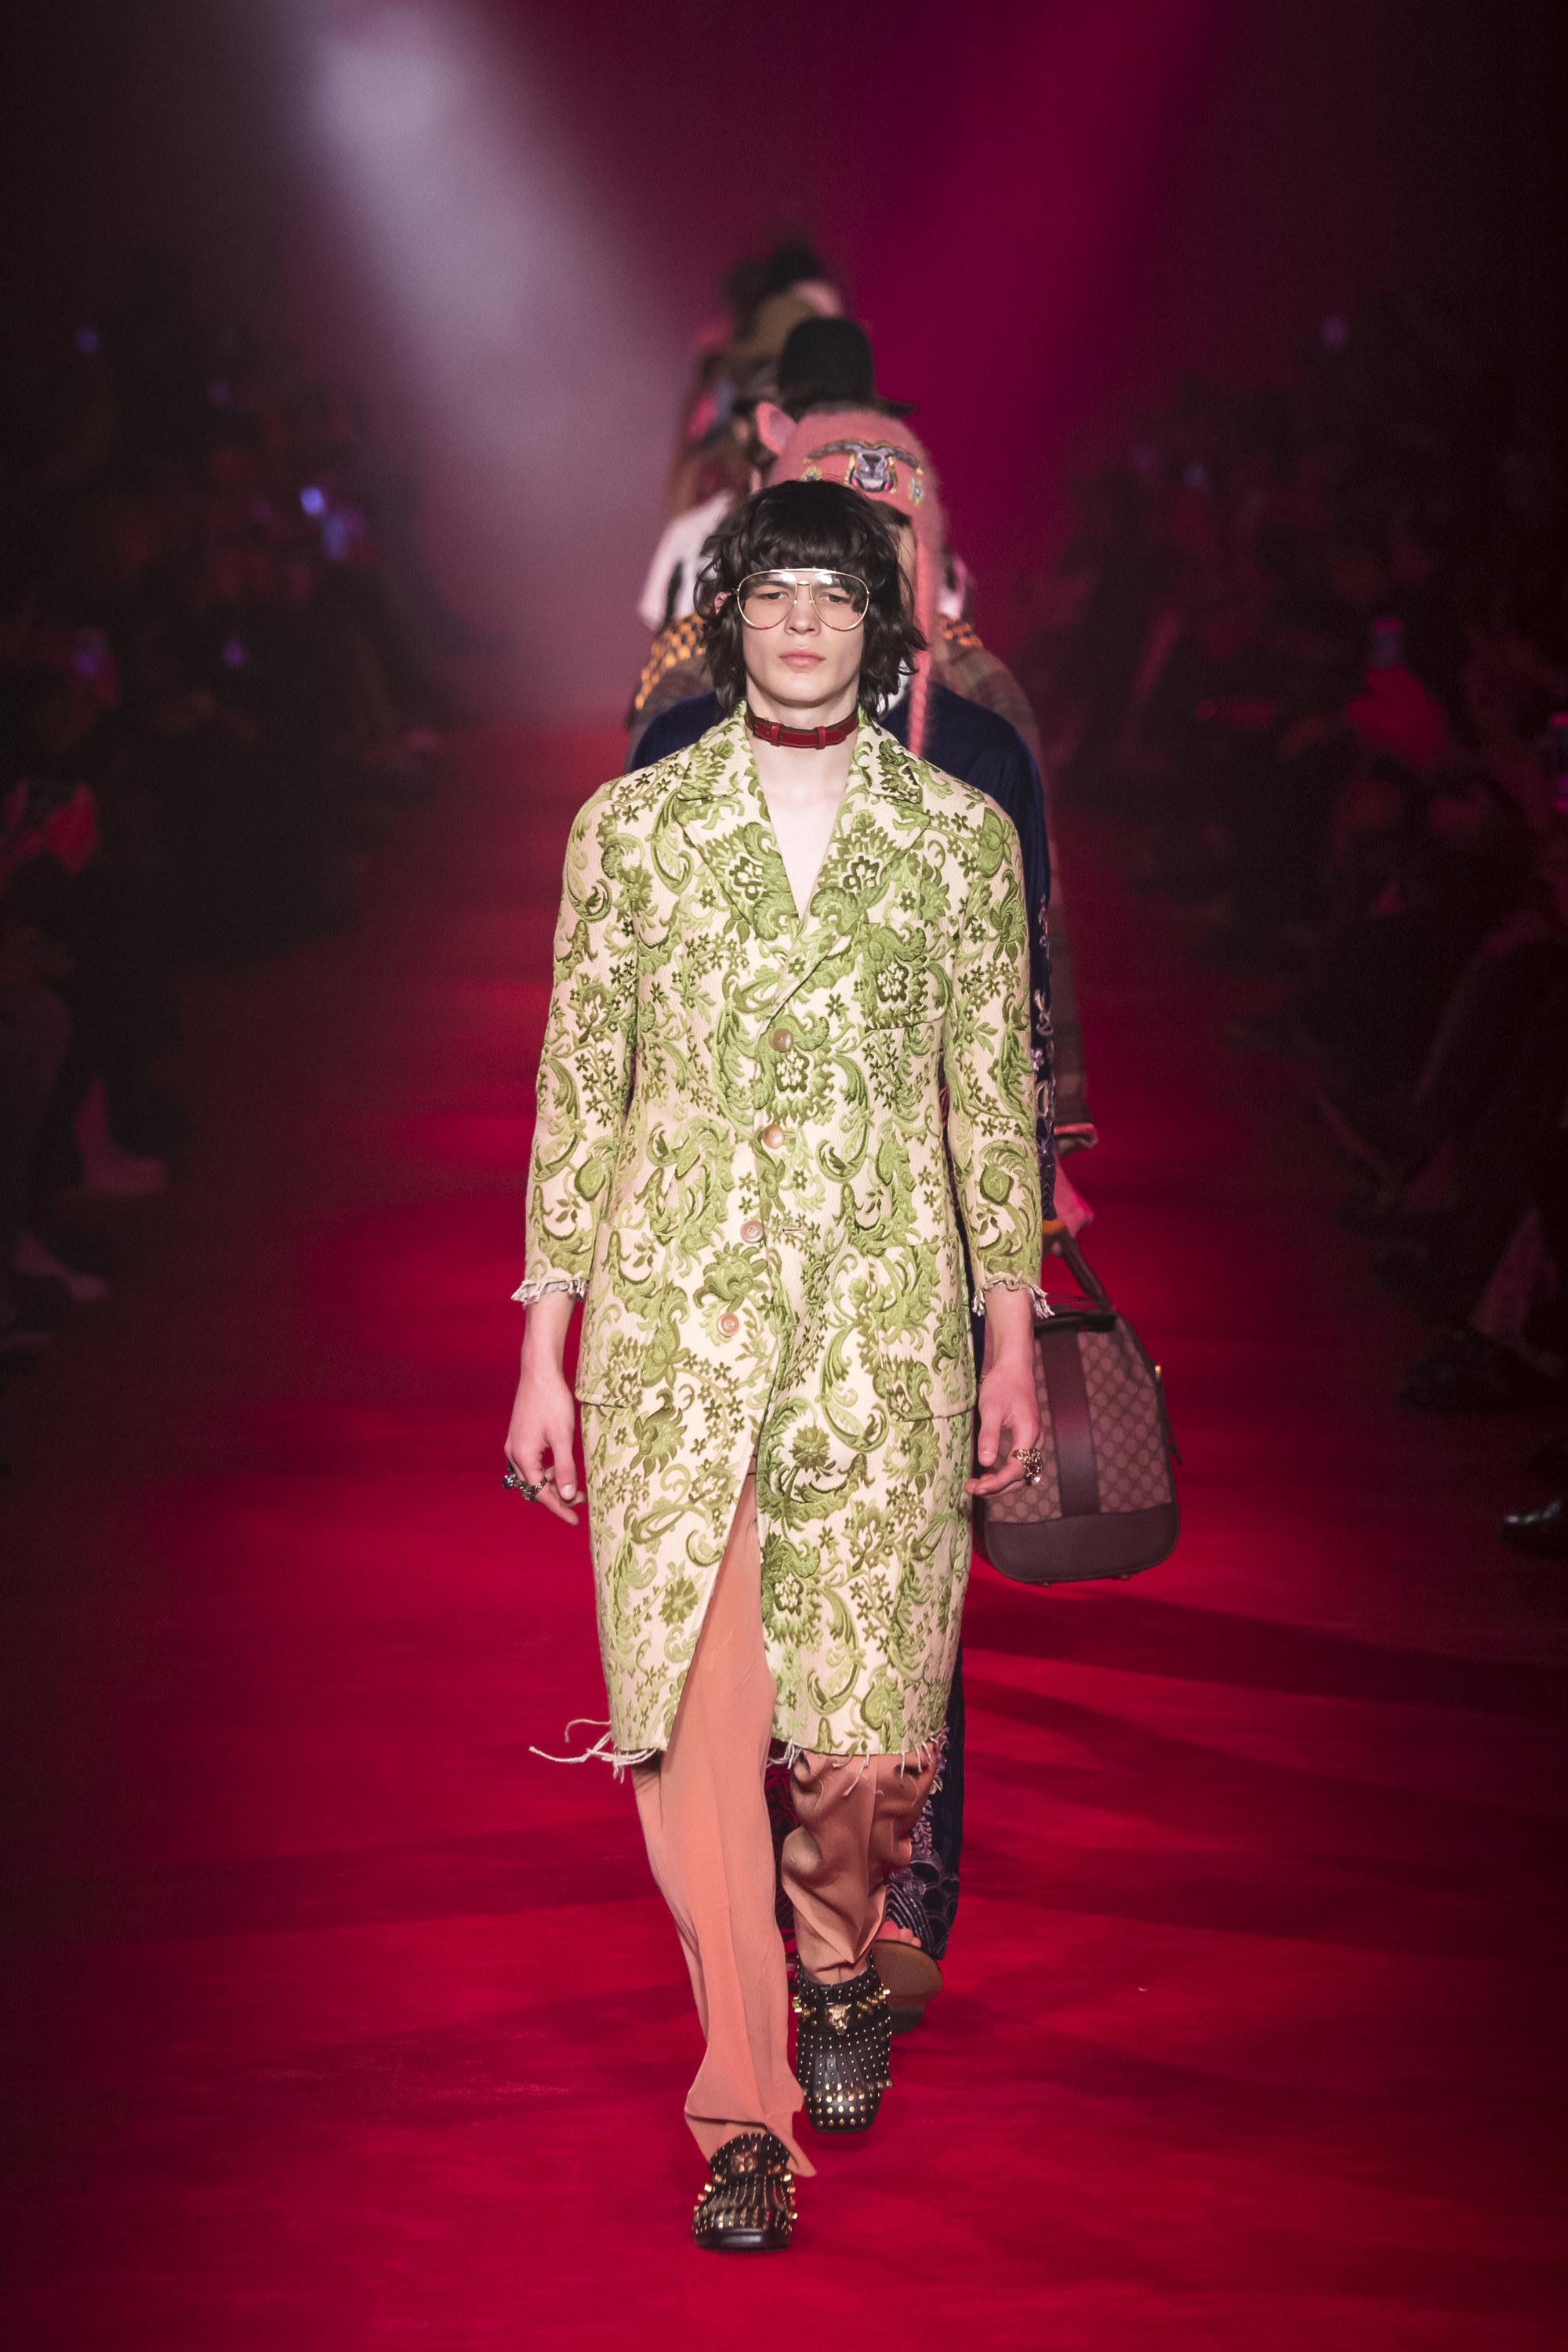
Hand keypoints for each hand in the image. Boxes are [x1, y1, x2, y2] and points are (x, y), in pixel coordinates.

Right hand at [504, 1293, 580, 1525]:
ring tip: (576, 1481)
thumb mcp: (563, 1437)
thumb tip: (569, 1496)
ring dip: (552, 1482)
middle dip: (557, 1496)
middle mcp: (514, 1454)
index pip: (541, 1493)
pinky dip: (546, 1470)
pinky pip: (531, 1464)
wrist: (539, 1372)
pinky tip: (563, 1465)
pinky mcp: (519, 1438)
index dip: (559, 1508)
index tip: (575, 1520)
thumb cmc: (552, 1402)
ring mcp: (514, 1445)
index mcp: (523, 1457)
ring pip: (532, 1476)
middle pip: (533, 1487)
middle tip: (582, 1498)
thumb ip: (565, 1468)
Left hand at [965, 1284, 1041, 1498]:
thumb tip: (986, 1463)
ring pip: (1021, 1472)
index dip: (997, 1483)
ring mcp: (1032, 1440)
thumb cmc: (1002, 1384)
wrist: (1014, 1366)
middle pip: (1021, 1476)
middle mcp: (1035, 1440)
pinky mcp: (1026, 1438)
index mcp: (1028, 1434)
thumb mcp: (991, 1408)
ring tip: (976, 1485)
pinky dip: (1004, 1473)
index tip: (976, 1487)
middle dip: (997, 1487)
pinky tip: (987, 1474)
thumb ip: (989, 1436)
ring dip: (1001, 1483)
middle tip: (972, 1489)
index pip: (1015, 1469)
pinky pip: (1019, 1463)